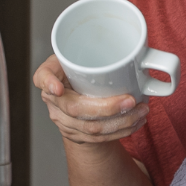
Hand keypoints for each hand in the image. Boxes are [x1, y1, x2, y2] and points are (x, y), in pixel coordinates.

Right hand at [33, 54, 148, 144]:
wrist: (76, 91)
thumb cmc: (80, 66)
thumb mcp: (81, 52)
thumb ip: (95, 47)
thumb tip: (137, 50)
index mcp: (50, 75)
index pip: (43, 77)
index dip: (49, 83)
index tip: (58, 88)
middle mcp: (53, 100)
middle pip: (76, 109)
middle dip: (108, 108)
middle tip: (132, 100)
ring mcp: (63, 120)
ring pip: (91, 128)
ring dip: (121, 122)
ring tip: (142, 111)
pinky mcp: (76, 134)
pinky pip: (99, 138)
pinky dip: (121, 131)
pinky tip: (136, 123)